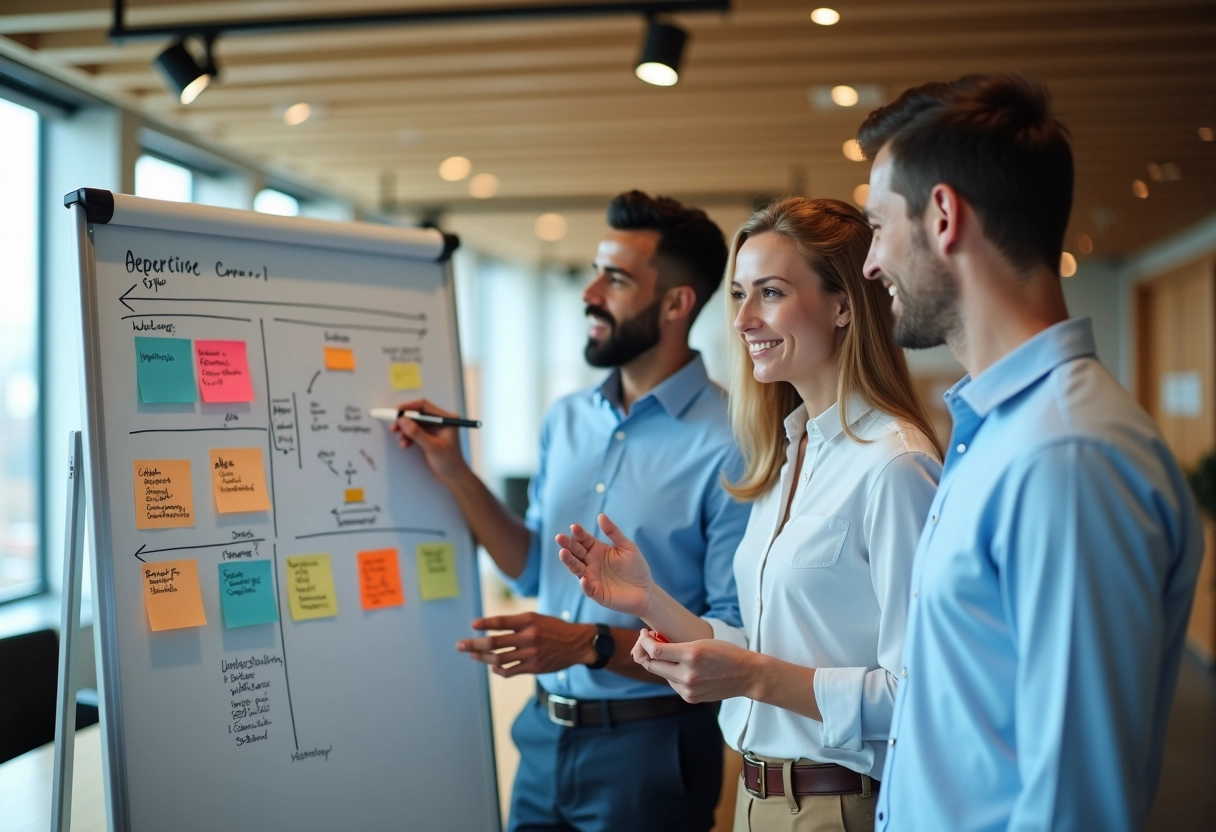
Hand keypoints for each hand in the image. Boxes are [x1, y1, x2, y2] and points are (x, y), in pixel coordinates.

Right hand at [390, 398, 467, 482]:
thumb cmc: (450, 462)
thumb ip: (417, 434)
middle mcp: (440, 421)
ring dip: (405, 431)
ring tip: (402, 441)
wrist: (452, 476)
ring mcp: (434, 428)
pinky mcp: (428, 435)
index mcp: (447, 419)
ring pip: (414, 423)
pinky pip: (414, 431)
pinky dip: (408, 436)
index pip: (425, 406)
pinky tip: (406, 444)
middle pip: (417, 414)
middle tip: (395, 427)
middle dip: (405, 421)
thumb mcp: (432, 447)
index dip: (409, 408)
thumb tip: (404, 421)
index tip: (397, 412)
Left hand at [456, 613, 594, 677]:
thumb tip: (491, 630)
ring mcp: (531, 653)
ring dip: (482, 657)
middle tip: (460, 645)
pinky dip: (498, 670)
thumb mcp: (537, 618)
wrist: (577, 644)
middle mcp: (529, 636)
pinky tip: (492, 667)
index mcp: (529, 620)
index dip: (485, 623)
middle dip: (474, 644)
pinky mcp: (534, 667)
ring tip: (472, 655)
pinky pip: (510, 671)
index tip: (472, 625)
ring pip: (499, 658)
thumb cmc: (554, 629)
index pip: (501, 621)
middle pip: (495, 642)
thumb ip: (516, 623)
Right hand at [556, 513, 653, 617]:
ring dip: (569, 561)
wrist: (646, 591)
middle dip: (568, 545)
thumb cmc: (636, 567)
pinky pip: (588, 589)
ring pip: (577, 569)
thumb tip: (601, 515)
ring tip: (563, 553)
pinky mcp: (597, 593)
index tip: (574, 527)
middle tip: (560, 538)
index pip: (584, 540)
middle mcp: (591, 563)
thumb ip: (614, 532)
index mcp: (598, 550)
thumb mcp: (627, 547)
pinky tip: (584, 578)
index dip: (579, 534)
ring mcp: (592, 578)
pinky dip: (585, 585)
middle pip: (576, 553)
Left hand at [631, 629, 760, 703]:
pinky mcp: (690, 697)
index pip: (655, 650)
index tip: (644, 634)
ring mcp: (689, 689)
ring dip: (660, 664)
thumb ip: (677, 645)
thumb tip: (652, 644)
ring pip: (662, 675)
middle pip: (652, 665)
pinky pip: (672, 684)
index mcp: (691, 654)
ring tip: (670, 654)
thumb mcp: (701, 642)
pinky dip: (672, 675)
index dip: (644, 641)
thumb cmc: (726, 653)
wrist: (747, 675)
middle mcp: (688, 674)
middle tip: (648, 642)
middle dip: (646, 652)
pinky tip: (682, 668)